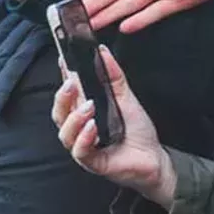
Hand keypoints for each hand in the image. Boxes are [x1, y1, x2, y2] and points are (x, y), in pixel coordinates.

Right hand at [52, 45, 175, 206]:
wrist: (154, 159)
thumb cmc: (137, 131)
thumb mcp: (126, 99)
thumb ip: (114, 78)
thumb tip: (103, 52)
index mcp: (82, 112)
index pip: (67, 93)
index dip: (62, 77)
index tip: (63, 59)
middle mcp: (77, 128)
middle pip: (59, 112)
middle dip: (62, 97)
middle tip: (72, 84)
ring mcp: (81, 145)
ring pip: (65, 132)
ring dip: (74, 118)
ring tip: (89, 107)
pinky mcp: (91, 162)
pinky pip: (79, 151)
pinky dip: (84, 138)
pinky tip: (92, 128)